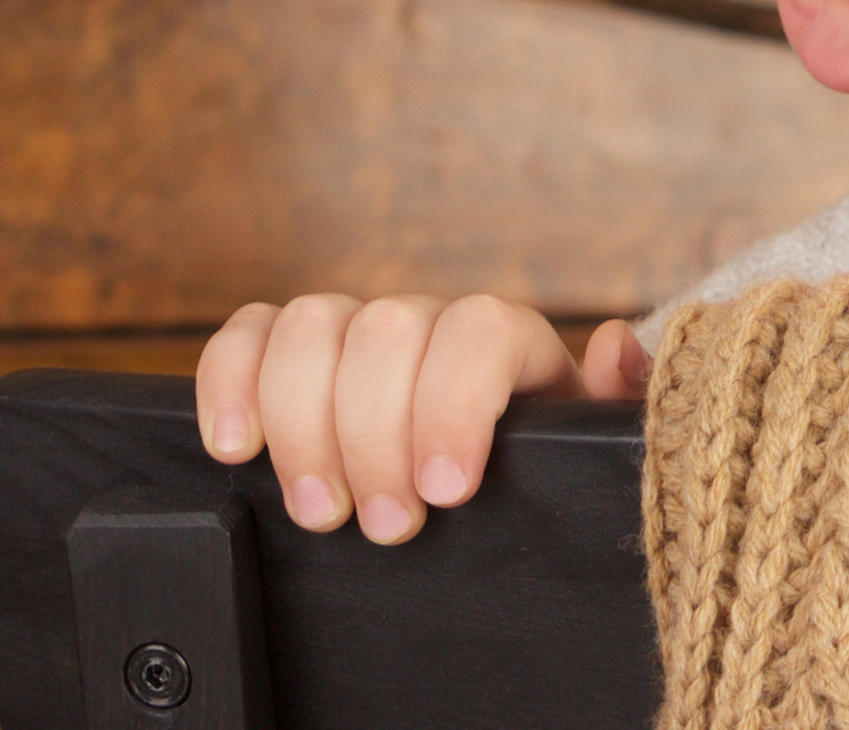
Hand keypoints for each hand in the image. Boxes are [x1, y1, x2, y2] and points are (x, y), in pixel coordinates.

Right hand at [193, 295, 652, 543]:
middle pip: (384, 333)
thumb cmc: (541, 468)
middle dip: (373, 437)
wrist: (489, 491)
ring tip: (320, 509)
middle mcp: (429, 324)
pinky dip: (228, 381)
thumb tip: (615, 347)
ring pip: (312, 327)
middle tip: (386, 525)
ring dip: (301, 422)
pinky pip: (248, 334)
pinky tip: (235, 445)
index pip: (480, 330)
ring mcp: (357, 333)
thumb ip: (620, 403)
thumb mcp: (592, 449)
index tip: (445, 491)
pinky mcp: (292, 357)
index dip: (453, 404)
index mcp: (510, 341)